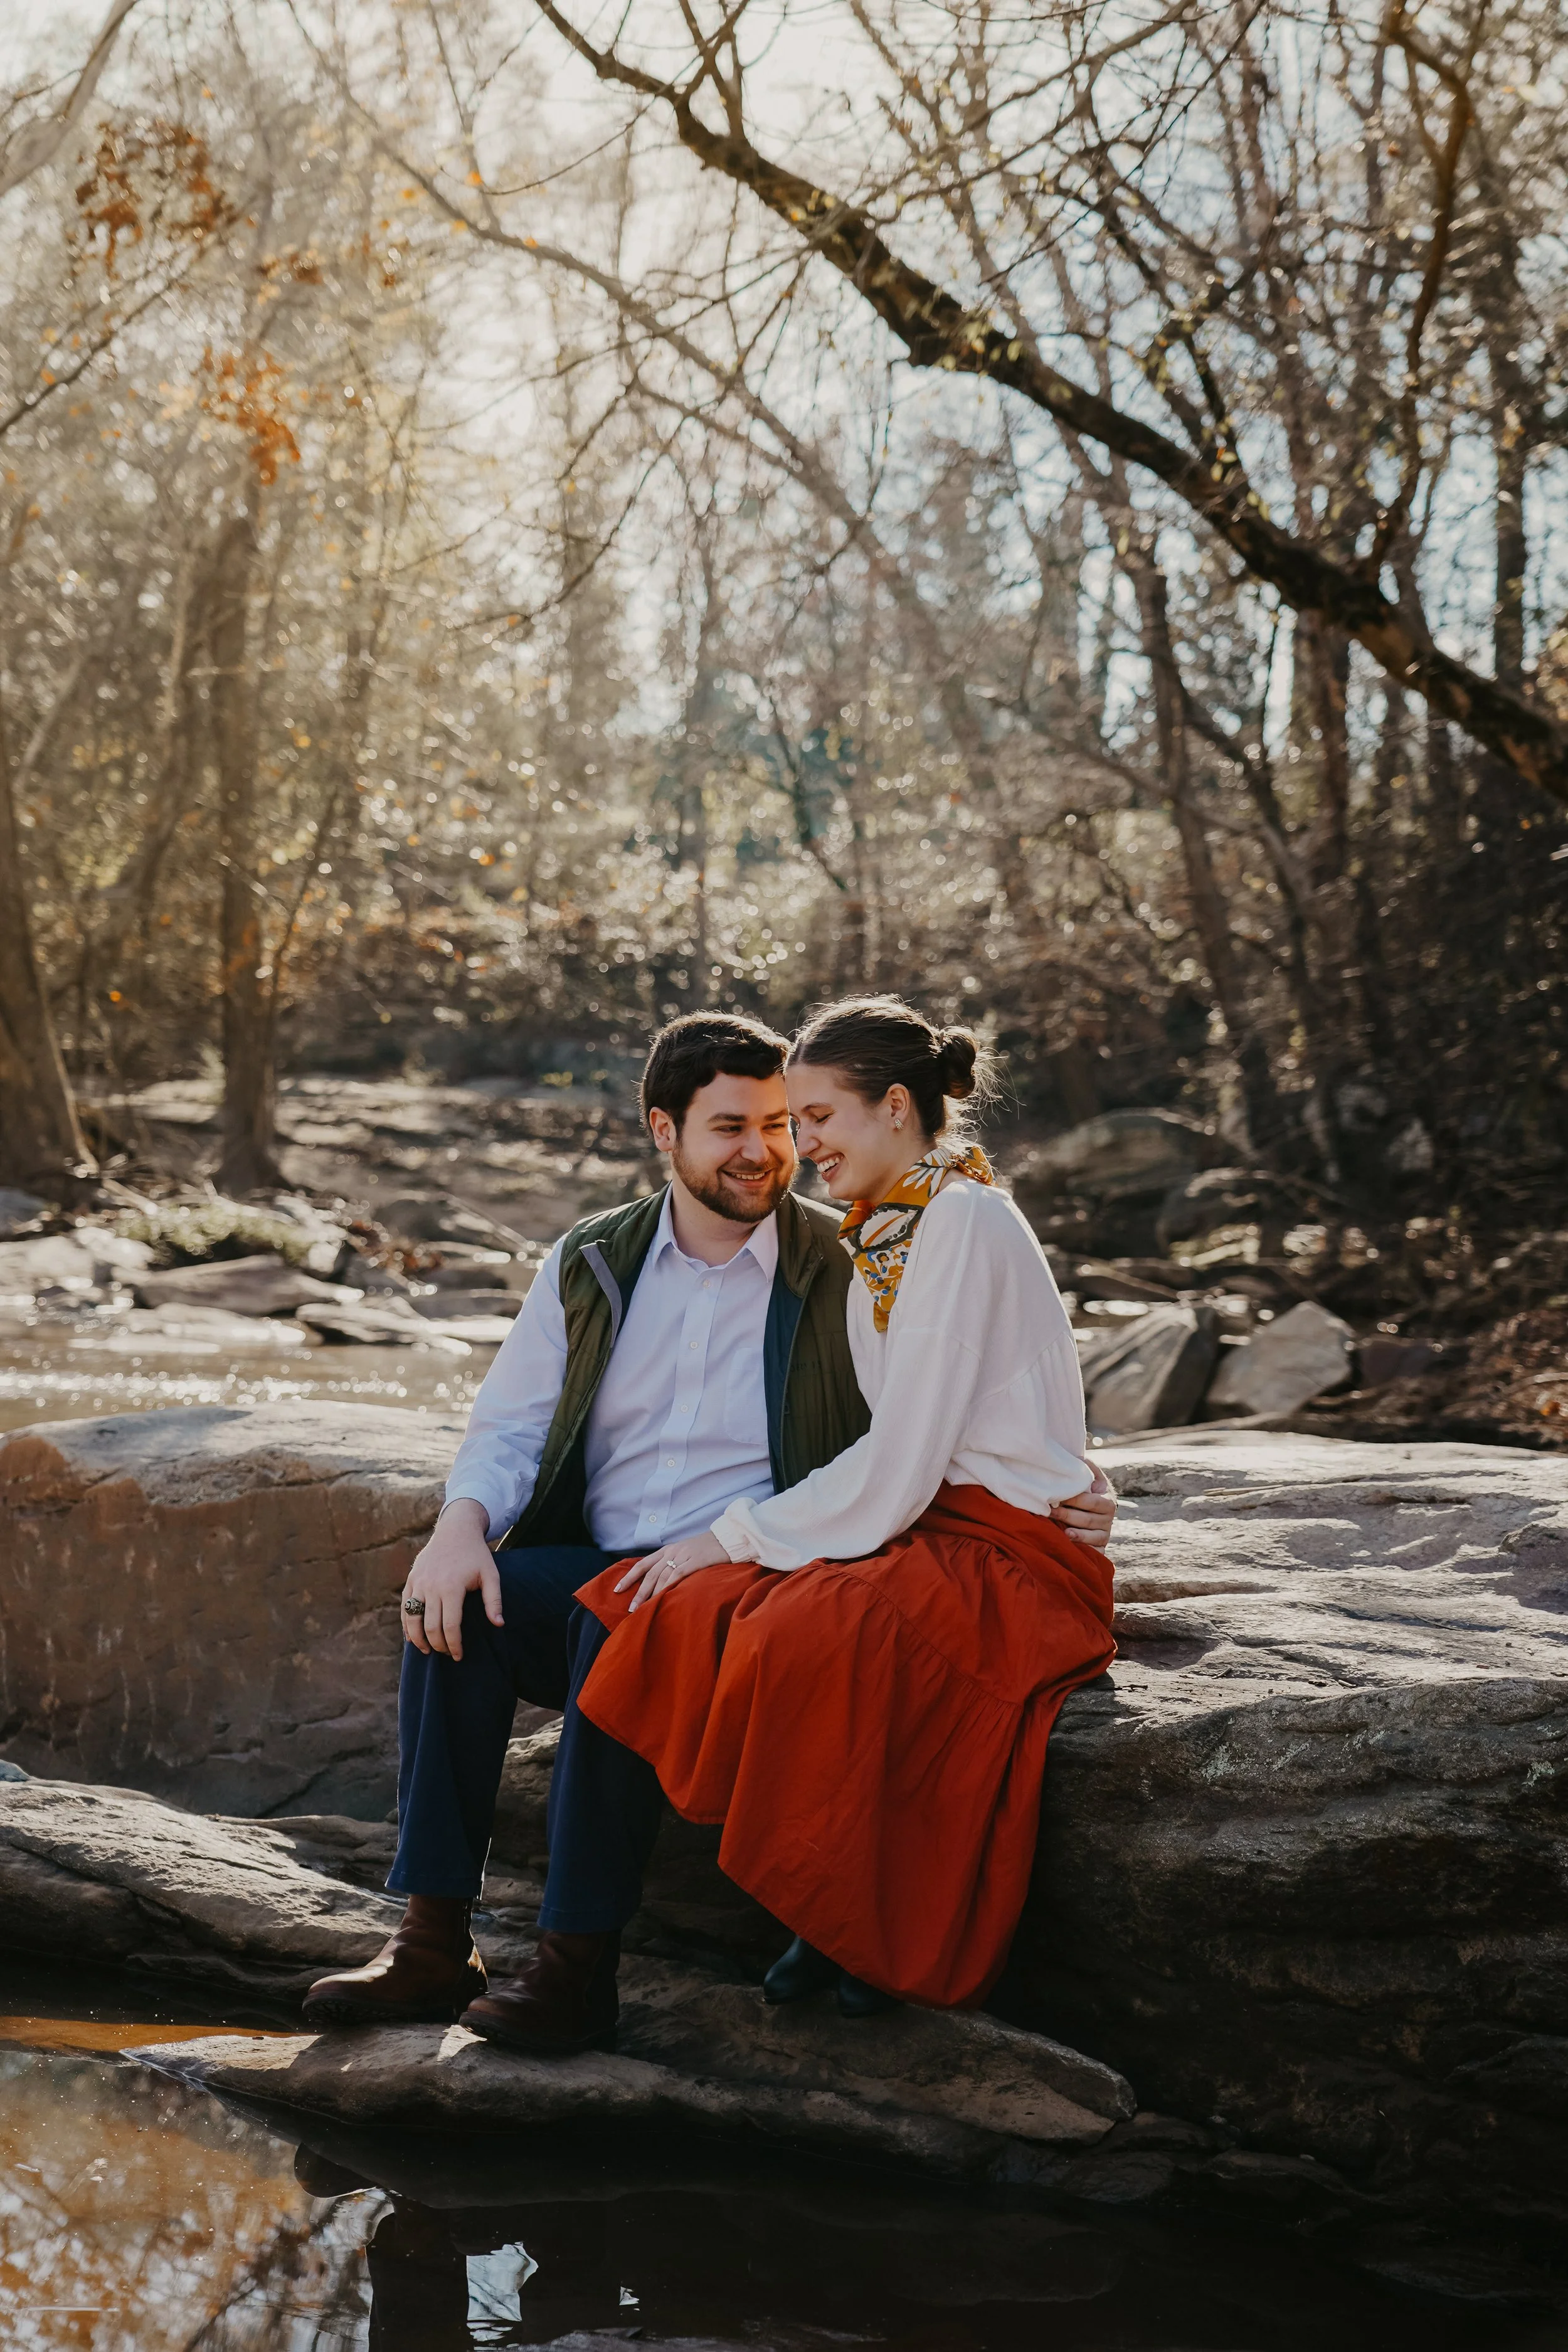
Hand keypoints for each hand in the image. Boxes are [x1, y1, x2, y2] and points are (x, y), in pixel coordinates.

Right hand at [401, 1498, 501, 1660]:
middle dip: (438, 1645)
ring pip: (412, 1619)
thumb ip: (494, 1600)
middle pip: (430, 1626)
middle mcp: (432, 1586)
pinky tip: (411, 1637)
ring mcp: (418, 1582)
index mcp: (452, 1586)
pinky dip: (406, 1624)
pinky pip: (405, 1607)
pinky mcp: (411, 1580)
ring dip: (418, 1639)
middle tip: (446, 1654)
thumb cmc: (476, 1555)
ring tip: (427, 1650)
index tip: (458, 1656)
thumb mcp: (491, 1574)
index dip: (454, 1644)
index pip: (450, 1625)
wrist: (455, 1530)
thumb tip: (499, 1625)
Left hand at [614, 1530, 732, 1612]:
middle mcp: (672, 1552)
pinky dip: (668, 1587)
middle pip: (650, 1573)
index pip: (643, 1564)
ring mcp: (683, 1556)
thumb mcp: (685, 1552)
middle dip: (638, 1591)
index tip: (618, 1589)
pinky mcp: (695, 1561)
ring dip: (651, 1594)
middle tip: (630, 1608)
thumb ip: (672, 1563)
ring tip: (643, 1609)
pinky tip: (662, 1598)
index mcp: (667, 1549)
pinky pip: (678, 1575)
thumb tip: (660, 1581)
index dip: (629, 1577)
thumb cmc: (707, 1548)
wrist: (726, 1538)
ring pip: (661, 1576)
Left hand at [1051, 1464, 1116, 1552]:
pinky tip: (1072, 1546)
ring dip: (1077, 1534)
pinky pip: (1094, 1551)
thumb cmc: (1088, 1497)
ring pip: (1092, 1536)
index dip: (1073, 1499)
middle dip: (1068, 1515)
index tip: (1055, 1496)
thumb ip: (1088, 1470)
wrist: (1095, 1519)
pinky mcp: (1100, 1549)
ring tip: (1064, 1532)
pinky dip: (1084, 1549)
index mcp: (1108, 1501)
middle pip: (1088, 1519)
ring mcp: (1105, 1535)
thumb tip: (1078, 1458)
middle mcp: (1109, 1519)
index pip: (1090, 1500)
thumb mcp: (1092, 1482)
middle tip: (1050, 1511)